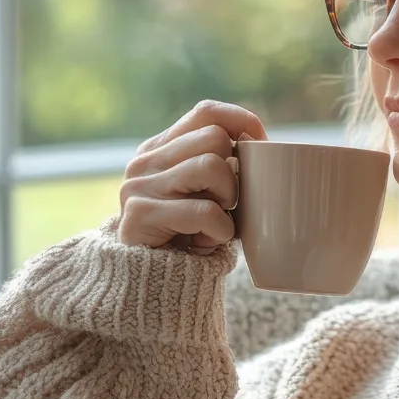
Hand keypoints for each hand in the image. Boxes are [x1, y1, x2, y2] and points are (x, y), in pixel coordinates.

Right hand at [117, 100, 265, 253]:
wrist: (150, 286)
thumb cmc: (190, 237)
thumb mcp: (205, 194)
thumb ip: (220, 165)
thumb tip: (261, 144)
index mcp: (161, 148)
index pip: (207, 112)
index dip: (241, 123)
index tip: (261, 147)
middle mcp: (144, 162)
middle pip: (215, 138)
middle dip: (234, 173)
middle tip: (226, 204)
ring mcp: (137, 187)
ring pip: (211, 166)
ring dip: (227, 201)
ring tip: (216, 222)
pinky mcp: (138, 215)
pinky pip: (203, 210)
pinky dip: (219, 229)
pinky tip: (209, 241)